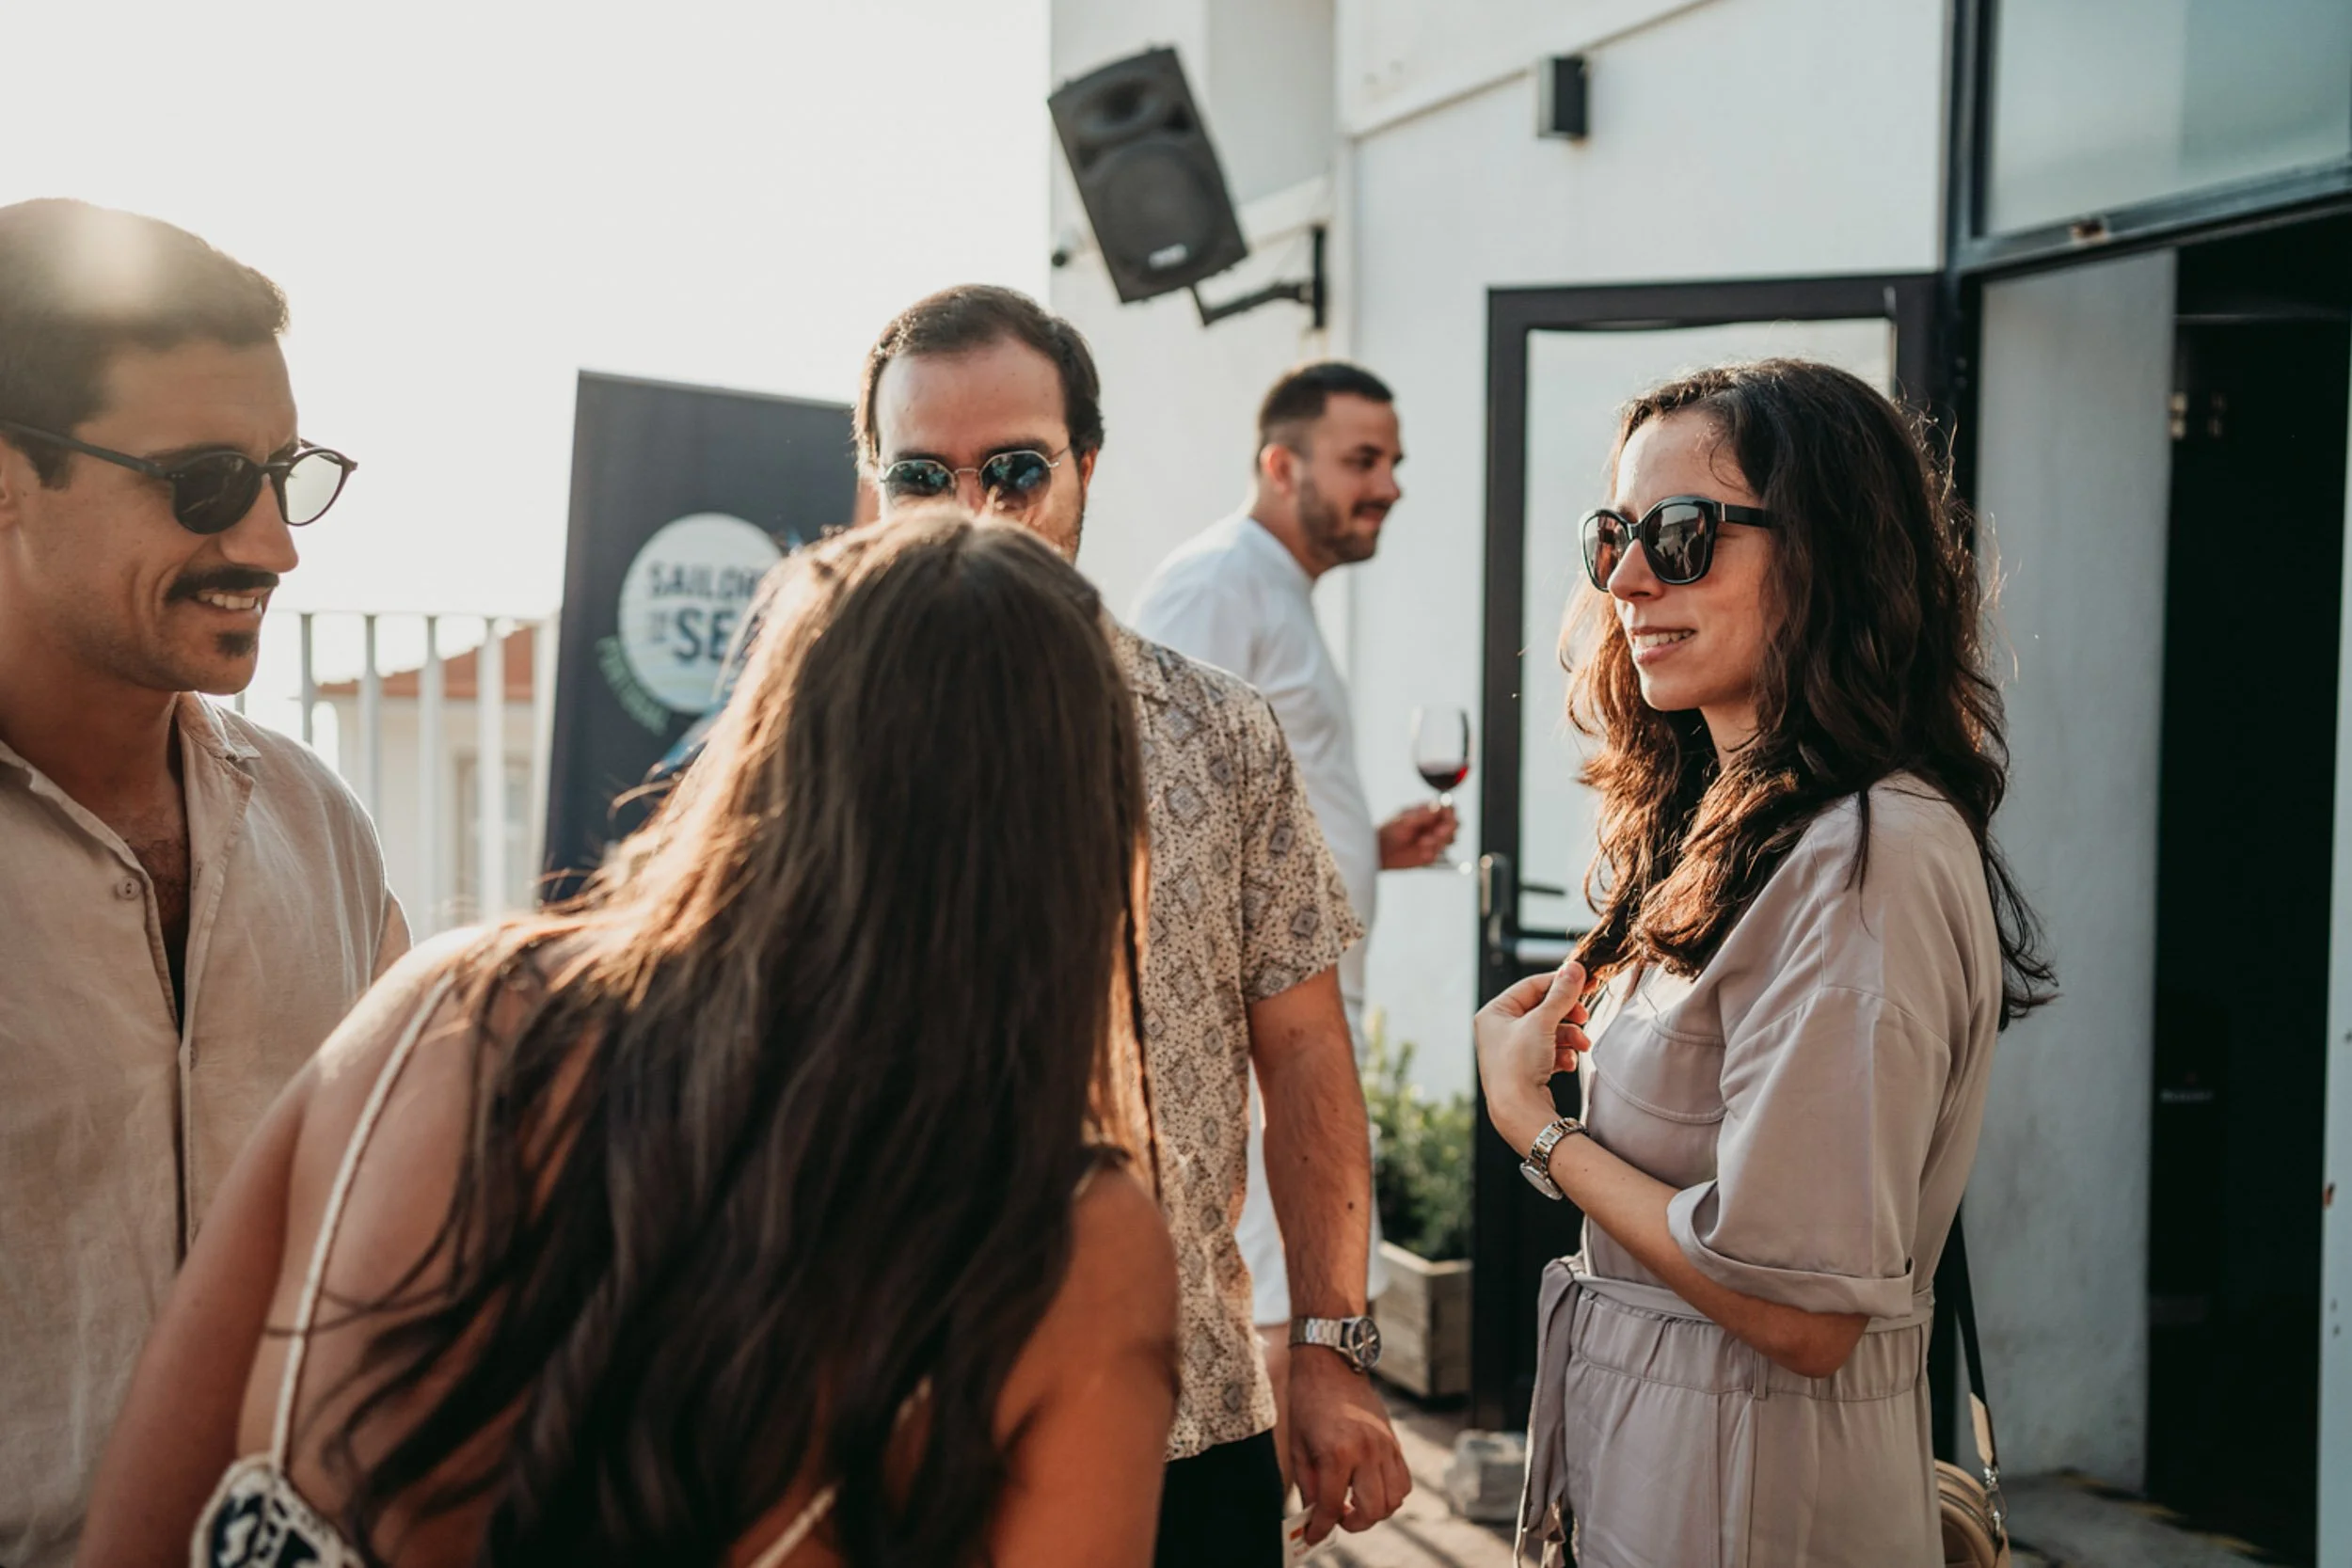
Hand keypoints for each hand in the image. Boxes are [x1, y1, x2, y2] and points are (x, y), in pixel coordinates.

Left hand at [1287, 1346, 1410, 1542]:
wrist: (1331, 1364)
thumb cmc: (1309, 1401)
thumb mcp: (1299, 1445)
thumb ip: (1308, 1484)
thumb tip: (1314, 1516)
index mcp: (1337, 1452)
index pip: (1332, 1507)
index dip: (1321, 1528)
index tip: (1314, 1537)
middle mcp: (1367, 1452)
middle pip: (1372, 1511)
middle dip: (1353, 1523)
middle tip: (1338, 1516)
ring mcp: (1385, 1447)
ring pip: (1393, 1501)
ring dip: (1375, 1511)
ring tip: (1354, 1502)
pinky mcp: (1394, 1442)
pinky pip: (1404, 1482)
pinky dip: (1391, 1494)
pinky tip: (1370, 1487)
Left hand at [1378, 802, 1458, 869]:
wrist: (1381, 851)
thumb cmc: (1390, 831)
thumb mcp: (1404, 820)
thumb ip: (1421, 814)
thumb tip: (1438, 806)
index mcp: (1429, 811)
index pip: (1448, 808)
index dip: (1450, 811)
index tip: (1446, 816)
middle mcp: (1435, 824)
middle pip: (1454, 823)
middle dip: (1449, 828)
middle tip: (1438, 833)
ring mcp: (1435, 839)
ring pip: (1451, 839)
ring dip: (1441, 841)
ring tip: (1422, 843)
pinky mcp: (1433, 853)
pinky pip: (1440, 852)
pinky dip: (1432, 852)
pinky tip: (1421, 852)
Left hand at [1474, 965, 1589, 1153]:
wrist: (1519, 1113)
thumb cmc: (1519, 1065)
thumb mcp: (1542, 1022)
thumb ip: (1561, 994)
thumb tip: (1574, 968)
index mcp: (1493, 1013)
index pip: (1530, 986)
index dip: (1558, 983)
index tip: (1584, 982)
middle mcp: (1498, 1030)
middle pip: (1541, 1009)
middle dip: (1566, 1014)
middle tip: (1584, 1016)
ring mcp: (1511, 1051)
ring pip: (1548, 1031)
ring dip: (1569, 1036)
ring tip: (1582, 1044)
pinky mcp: (1524, 1069)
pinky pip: (1549, 1051)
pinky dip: (1562, 1053)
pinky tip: (1569, 1062)